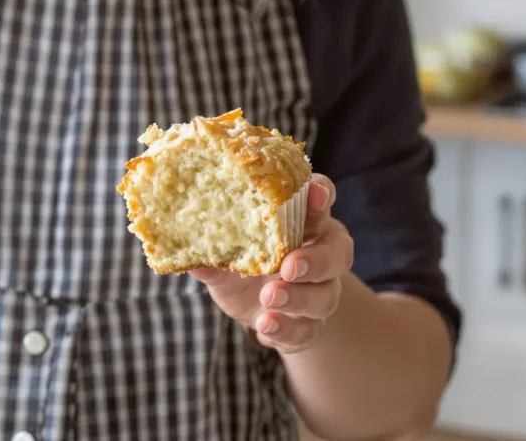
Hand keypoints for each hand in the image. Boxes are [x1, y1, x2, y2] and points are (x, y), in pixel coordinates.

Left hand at [190, 174, 353, 353]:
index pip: (321, 200)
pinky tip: (267, 325)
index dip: (321, 194)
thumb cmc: (244, 267)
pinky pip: (307, 330)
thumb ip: (212, 255)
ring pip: (325, 295)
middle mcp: (320, 254)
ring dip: (298, 298)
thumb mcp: (225, 256)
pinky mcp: (309, 325)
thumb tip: (187, 253)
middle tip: (290, 266)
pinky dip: (287, 329)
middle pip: (338, 252)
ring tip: (269, 297)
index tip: (315, 194)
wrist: (258, 313)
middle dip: (317, 259)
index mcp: (303, 223)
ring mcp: (319, 292)